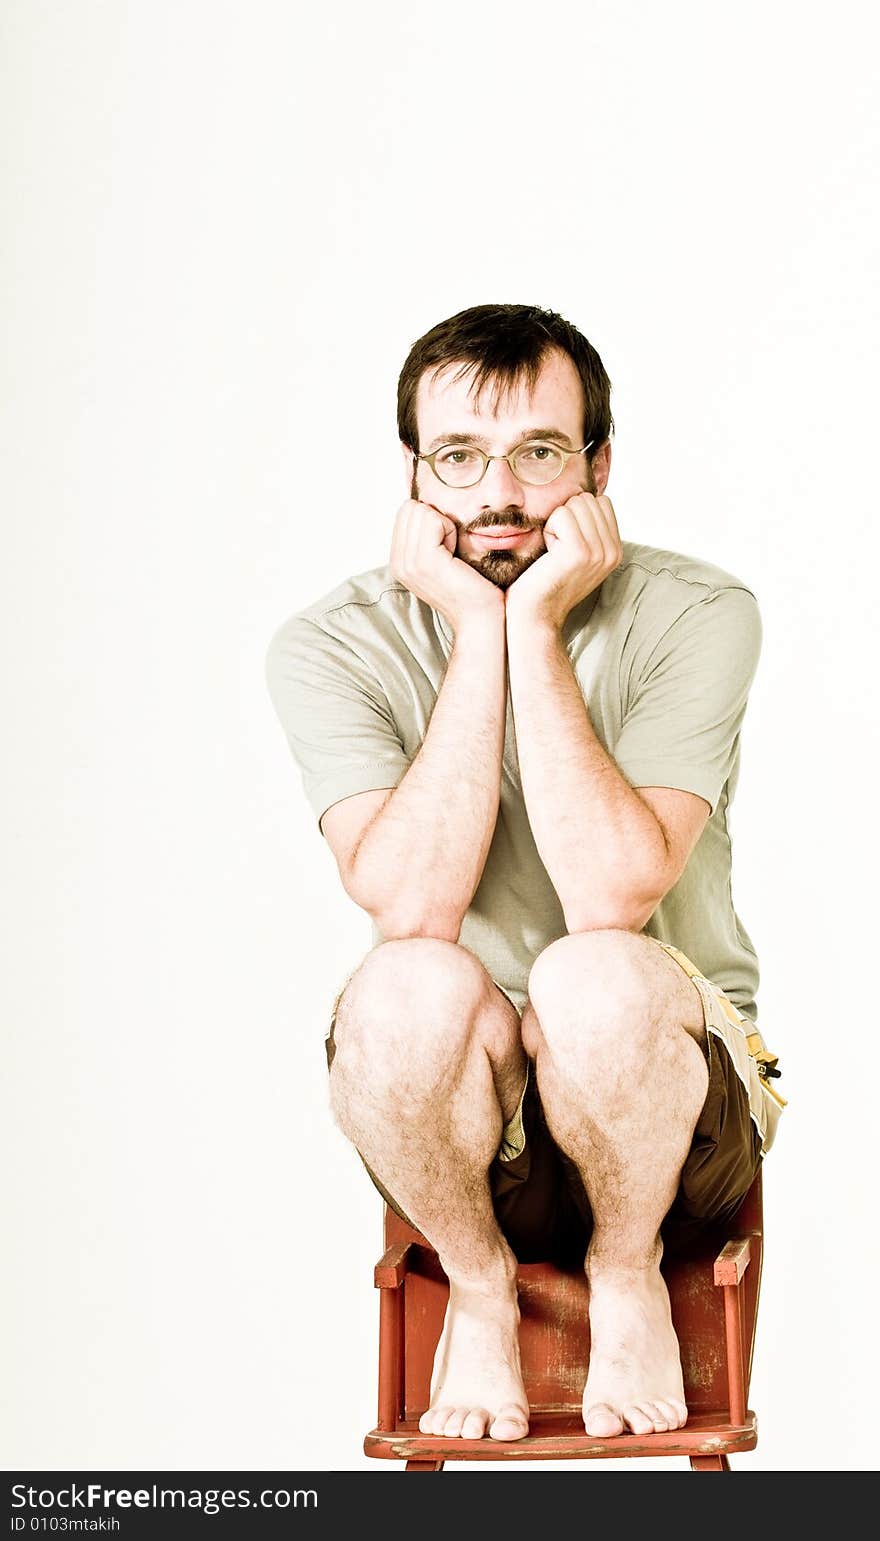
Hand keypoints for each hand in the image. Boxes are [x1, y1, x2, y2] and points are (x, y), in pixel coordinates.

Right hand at [390, 499, 504, 632]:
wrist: (480, 618)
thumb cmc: (470, 587)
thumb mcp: (442, 558)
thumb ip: (426, 536)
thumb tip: (427, 506)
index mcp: (399, 561)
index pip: (405, 512)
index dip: (431, 520)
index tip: (445, 548)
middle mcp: (398, 563)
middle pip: (410, 508)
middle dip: (436, 520)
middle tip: (450, 550)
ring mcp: (409, 563)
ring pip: (422, 511)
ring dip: (444, 526)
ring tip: (453, 554)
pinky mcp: (426, 561)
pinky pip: (435, 520)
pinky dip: (451, 530)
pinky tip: (456, 555)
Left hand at [504, 492, 621, 630]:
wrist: (534, 614)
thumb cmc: (545, 581)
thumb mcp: (577, 553)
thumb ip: (589, 528)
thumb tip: (584, 494)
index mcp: (615, 550)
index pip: (601, 502)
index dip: (576, 515)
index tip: (565, 544)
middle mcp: (612, 551)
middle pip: (587, 500)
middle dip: (565, 518)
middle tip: (557, 550)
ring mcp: (598, 552)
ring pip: (574, 505)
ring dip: (556, 524)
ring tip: (553, 553)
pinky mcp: (579, 552)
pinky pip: (561, 515)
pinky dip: (548, 530)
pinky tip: (548, 554)